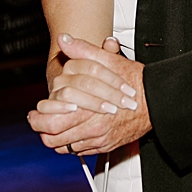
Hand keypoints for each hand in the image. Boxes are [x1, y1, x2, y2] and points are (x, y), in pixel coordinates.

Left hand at [28, 34, 149, 156]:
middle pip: (54, 139)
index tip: (33, 112)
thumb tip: (64, 39)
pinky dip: (71, 143)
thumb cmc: (135, 82)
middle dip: (42, 130)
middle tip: (37, 121)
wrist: (158, 101)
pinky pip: (80, 151)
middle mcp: (94, 130)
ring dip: (56, 137)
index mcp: (89, 110)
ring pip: (65, 147)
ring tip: (52, 126)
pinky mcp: (106, 145)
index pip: (51, 123)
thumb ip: (83, 51)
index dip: (37, 118)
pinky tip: (71, 130)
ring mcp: (100, 140)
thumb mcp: (109, 62)